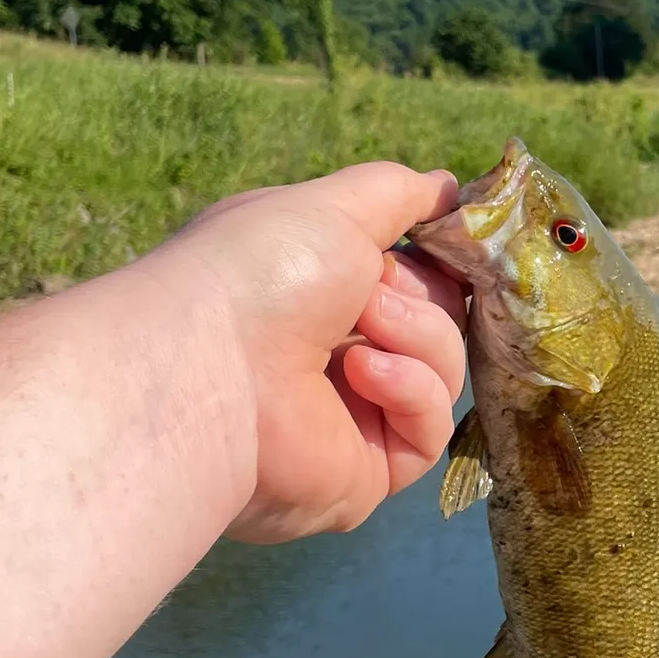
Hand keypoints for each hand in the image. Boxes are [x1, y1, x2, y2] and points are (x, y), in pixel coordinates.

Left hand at [162, 163, 467, 541]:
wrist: (207, 370)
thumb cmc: (258, 274)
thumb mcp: (331, 208)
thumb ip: (396, 193)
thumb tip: (447, 186)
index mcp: (320, 291)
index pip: (415, 277)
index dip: (436, 261)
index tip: (451, 242)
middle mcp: (336, 353)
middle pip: (442, 321)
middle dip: (419, 296)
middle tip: (374, 291)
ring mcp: (354, 416)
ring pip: (444, 370)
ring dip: (415, 336)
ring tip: (360, 327)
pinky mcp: (370, 471)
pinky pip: (430, 430)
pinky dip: (410, 392)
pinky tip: (360, 376)